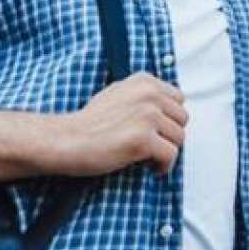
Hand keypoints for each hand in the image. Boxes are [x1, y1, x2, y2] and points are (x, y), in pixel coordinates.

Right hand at [47, 72, 187, 175]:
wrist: (66, 140)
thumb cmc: (88, 123)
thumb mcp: (117, 94)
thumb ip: (143, 96)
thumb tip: (168, 106)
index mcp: (144, 81)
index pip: (178, 99)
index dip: (169, 118)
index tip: (157, 130)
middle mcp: (149, 94)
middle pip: (182, 119)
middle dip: (169, 135)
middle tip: (153, 146)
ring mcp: (147, 116)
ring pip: (178, 138)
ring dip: (165, 150)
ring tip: (148, 157)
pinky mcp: (144, 139)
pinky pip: (170, 155)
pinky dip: (163, 166)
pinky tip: (149, 168)